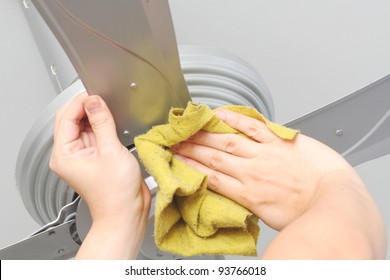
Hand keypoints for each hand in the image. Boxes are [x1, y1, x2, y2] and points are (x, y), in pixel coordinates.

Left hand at [50, 92, 150, 258]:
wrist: (126, 212)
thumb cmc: (115, 193)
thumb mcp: (110, 151)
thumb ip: (102, 122)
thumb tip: (95, 101)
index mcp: (64, 154)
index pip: (66, 117)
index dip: (80, 102)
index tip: (95, 93)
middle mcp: (69, 155)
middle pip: (73, 120)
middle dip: (88, 108)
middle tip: (104, 101)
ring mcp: (82, 156)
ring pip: (85, 126)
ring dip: (97, 118)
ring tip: (112, 117)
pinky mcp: (95, 157)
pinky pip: (95, 135)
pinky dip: (103, 127)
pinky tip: (113, 127)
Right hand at [172, 109, 355, 230]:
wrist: (334, 199)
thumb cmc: (306, 212)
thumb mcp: (268, 216)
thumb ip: (247, 202)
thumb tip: (234, 194)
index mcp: (248, 194)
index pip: (211, 177)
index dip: (191, 167)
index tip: (177, 159)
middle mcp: (251, 172)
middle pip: (213, 157)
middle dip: (191, 148)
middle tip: (175, 140)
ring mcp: (264, 154)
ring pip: (227, 141)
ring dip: (205, 134)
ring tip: (189, 128)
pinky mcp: (278, 141)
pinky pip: (253, 127)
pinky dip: (235, 119)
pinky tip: (220, 114)